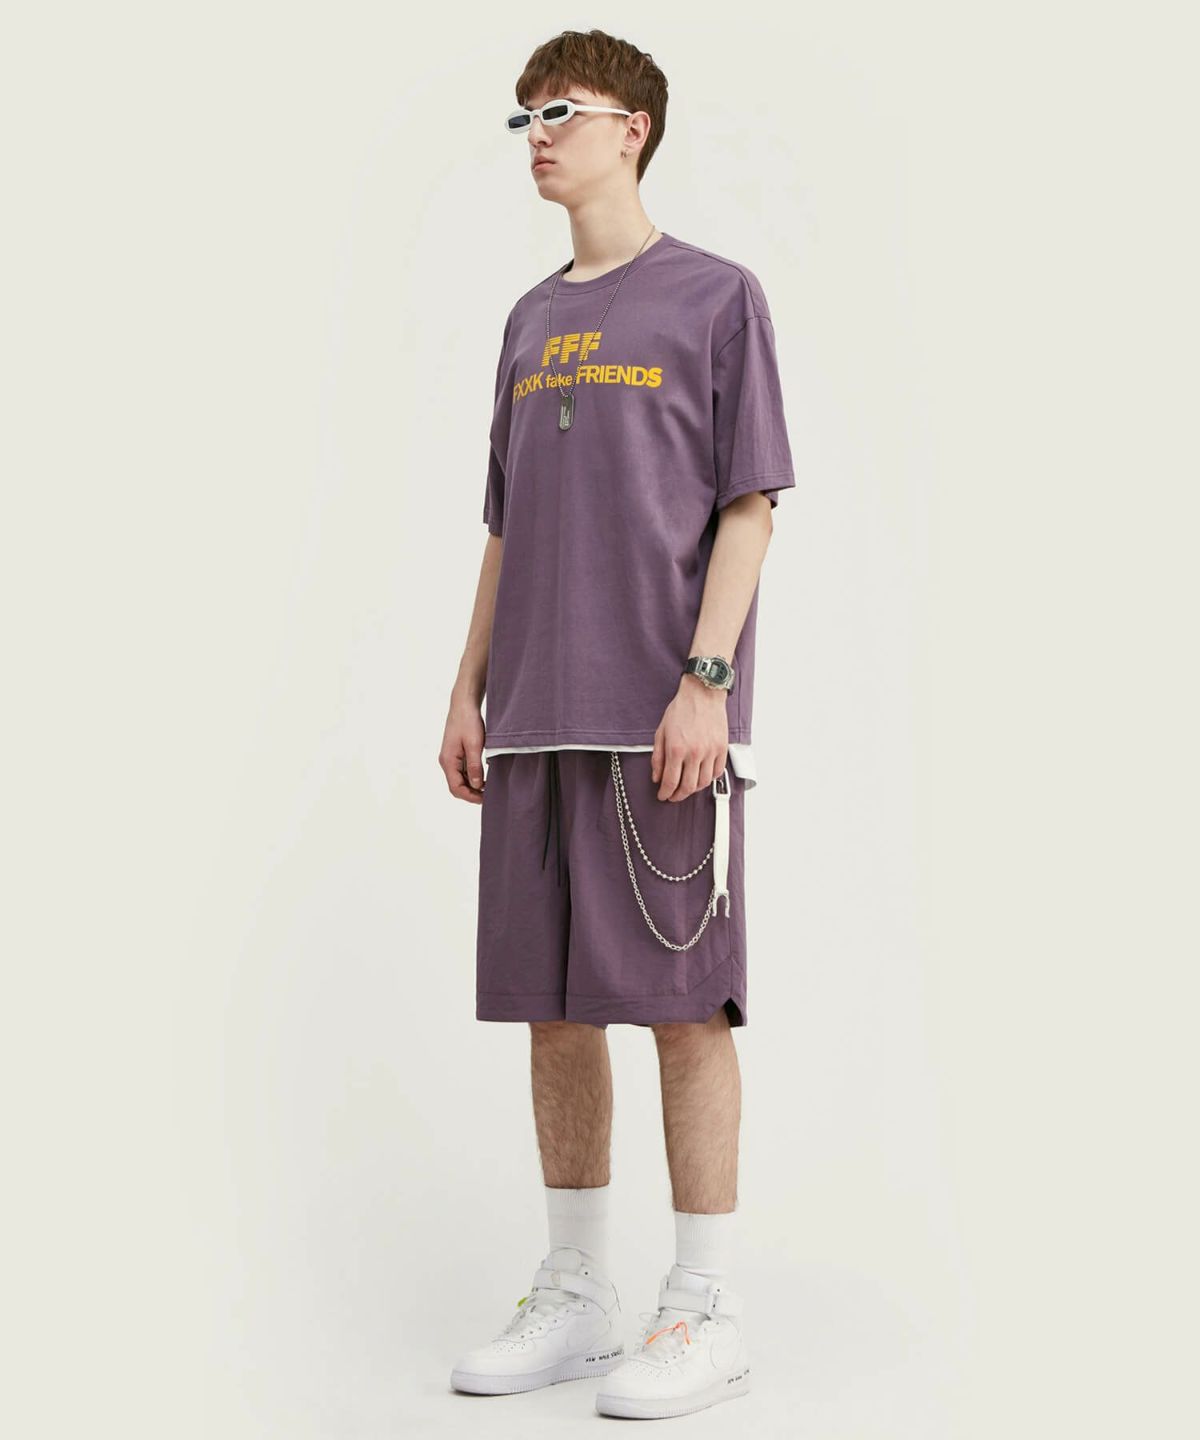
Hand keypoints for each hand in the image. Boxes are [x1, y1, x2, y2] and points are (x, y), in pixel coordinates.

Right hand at [439, 695, 486, 802]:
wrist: (464, 704)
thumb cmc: (468, 721)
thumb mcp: (474, 744)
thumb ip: (474, 766)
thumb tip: (476, 786)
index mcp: (448, 761)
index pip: (456, 788)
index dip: (470, 797)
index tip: (485, 799)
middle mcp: (447, 761)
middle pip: (457, 786)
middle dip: (472, 793)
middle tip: (489, 795)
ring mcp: (451, 758)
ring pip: (460, 779)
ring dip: (473, 785)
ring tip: (489, 787)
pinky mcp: (456, 753)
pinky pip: (463, 770)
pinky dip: (473, 776)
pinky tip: (485, 776)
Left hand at [651, 676, 729, 800]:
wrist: (702, 694)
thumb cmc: (681, 709)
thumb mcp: (661, 732)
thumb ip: (658, 757)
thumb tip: (657, 777)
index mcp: (676, 749)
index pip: (670, 782)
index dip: (665, 793)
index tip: (663, 796)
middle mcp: (695, 753)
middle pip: (688, 787)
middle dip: (678, 796)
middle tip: (673, 796)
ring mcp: (711, 751)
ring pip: (703, 783)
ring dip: (694, 789)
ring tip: (686, 787)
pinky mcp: (722, 748)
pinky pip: (717, 772)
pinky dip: (709, 779)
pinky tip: (701, 777)